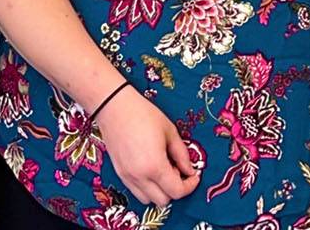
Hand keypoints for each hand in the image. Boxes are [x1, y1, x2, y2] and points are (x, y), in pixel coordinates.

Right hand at [94, 87, 199, 206]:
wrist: (114, 108)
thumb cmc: (144, 115)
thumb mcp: (170, 132)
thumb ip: (182, 155)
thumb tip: (190, 171)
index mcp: (154, 166)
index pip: (177, 191)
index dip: (190, 186)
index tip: (194, 175)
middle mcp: (139, 177)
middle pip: (163, 201)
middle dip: (175, 189)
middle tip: (179, 170)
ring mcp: (127, 177)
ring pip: (148, 200)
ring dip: (160, 191)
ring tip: (163, 169)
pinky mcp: (119, 174)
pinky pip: (136, 191)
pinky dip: (147, 188)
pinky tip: (150, 169)